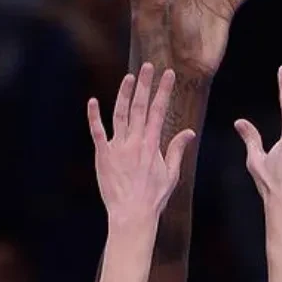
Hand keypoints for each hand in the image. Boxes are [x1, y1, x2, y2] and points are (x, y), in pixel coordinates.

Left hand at [88, 63, 195, 225]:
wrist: (132, 215)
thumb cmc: (154, 197)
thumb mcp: (172, 174)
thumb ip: (177, 150)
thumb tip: (188, 132)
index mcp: (152, 144)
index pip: (159, 110)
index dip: (163, 90)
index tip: (168, 73)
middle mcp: (135, 142)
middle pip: (140, 106)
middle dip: (145, 84)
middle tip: (148, 66)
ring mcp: (118, 147)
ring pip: (120, 114)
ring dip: (123, 94)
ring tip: (128, 77)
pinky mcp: (103, 156)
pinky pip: (97, 132)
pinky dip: (94, 116)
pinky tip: (92, 101)